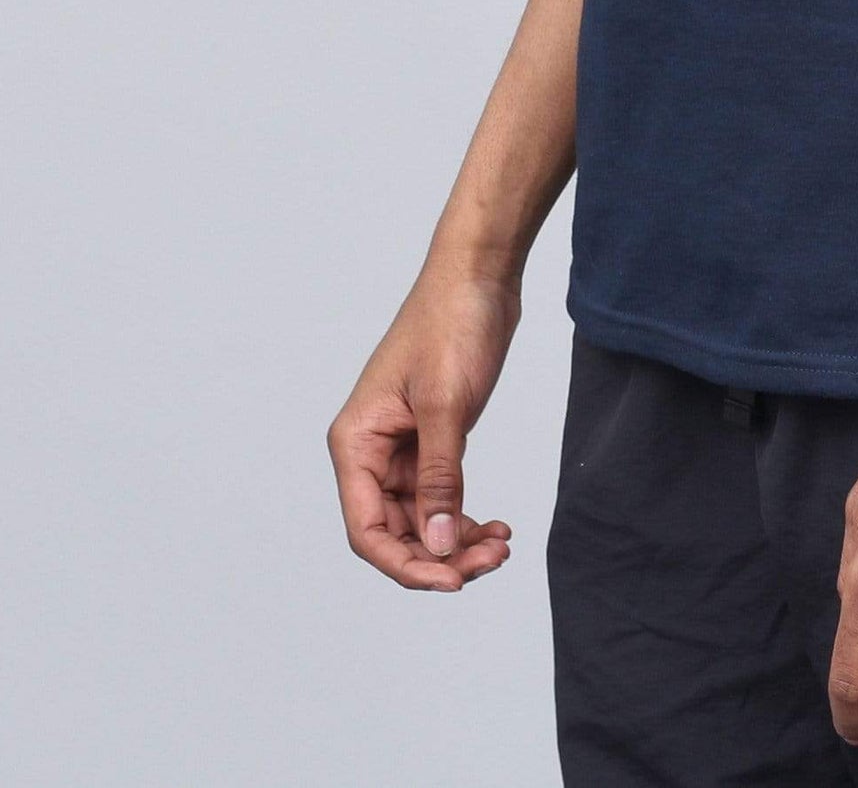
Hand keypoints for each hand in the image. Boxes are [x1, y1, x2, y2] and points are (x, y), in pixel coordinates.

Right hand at [328, 271, 520, 591]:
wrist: (480, 275)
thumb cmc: (451, 325)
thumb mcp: (446, 407)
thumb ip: (441, 479)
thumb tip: (438, 546)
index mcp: (356, 442)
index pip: (367, 530)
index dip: (406, 565)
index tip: (452, 581)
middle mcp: (371, 450)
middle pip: (395, 531)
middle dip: (440, 556)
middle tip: (491, 562)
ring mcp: (402, 446)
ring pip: (422, 519)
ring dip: (457, 540)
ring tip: (501, 545)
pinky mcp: (433, 437)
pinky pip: (441, 495)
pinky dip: (465, 515)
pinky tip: (496, 525)